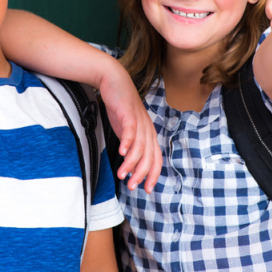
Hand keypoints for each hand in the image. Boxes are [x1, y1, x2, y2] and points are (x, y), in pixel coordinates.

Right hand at [98, 69, 161, 193]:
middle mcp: (147, 128)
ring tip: (122, 173)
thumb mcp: (127, 129)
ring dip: (131, 162)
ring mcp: (139, 120)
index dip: (153, 175)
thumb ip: (130, 146)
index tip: (147, 190)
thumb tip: (129, 167)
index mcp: (149, 134)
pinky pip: (130, 129)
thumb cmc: (120, 107)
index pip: (156, 158)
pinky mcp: (128, 113)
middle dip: (142, 174)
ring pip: (139, 146)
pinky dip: (127, 142)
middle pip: (149, 155)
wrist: (114, 81)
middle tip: (132, 186)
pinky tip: (121, 152)